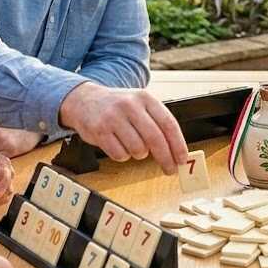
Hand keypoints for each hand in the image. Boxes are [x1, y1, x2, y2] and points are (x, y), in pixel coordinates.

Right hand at [59, 82, 187, 174]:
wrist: (85, 100)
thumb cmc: (118, 107)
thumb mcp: (140, 105)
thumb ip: (158, 123)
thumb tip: (177, 152)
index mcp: (145, 98)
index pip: (168, 124)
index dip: (178, 144)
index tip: (182, 159)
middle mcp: (130, 105)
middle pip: (155, 139)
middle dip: (166, 158)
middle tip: (170, 169)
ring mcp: (113, 117)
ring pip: (138, 149)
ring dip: (139, 154)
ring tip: (132, 144)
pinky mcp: (99, 130)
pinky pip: (119, 155)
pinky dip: (123, 155)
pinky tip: (118, 144)